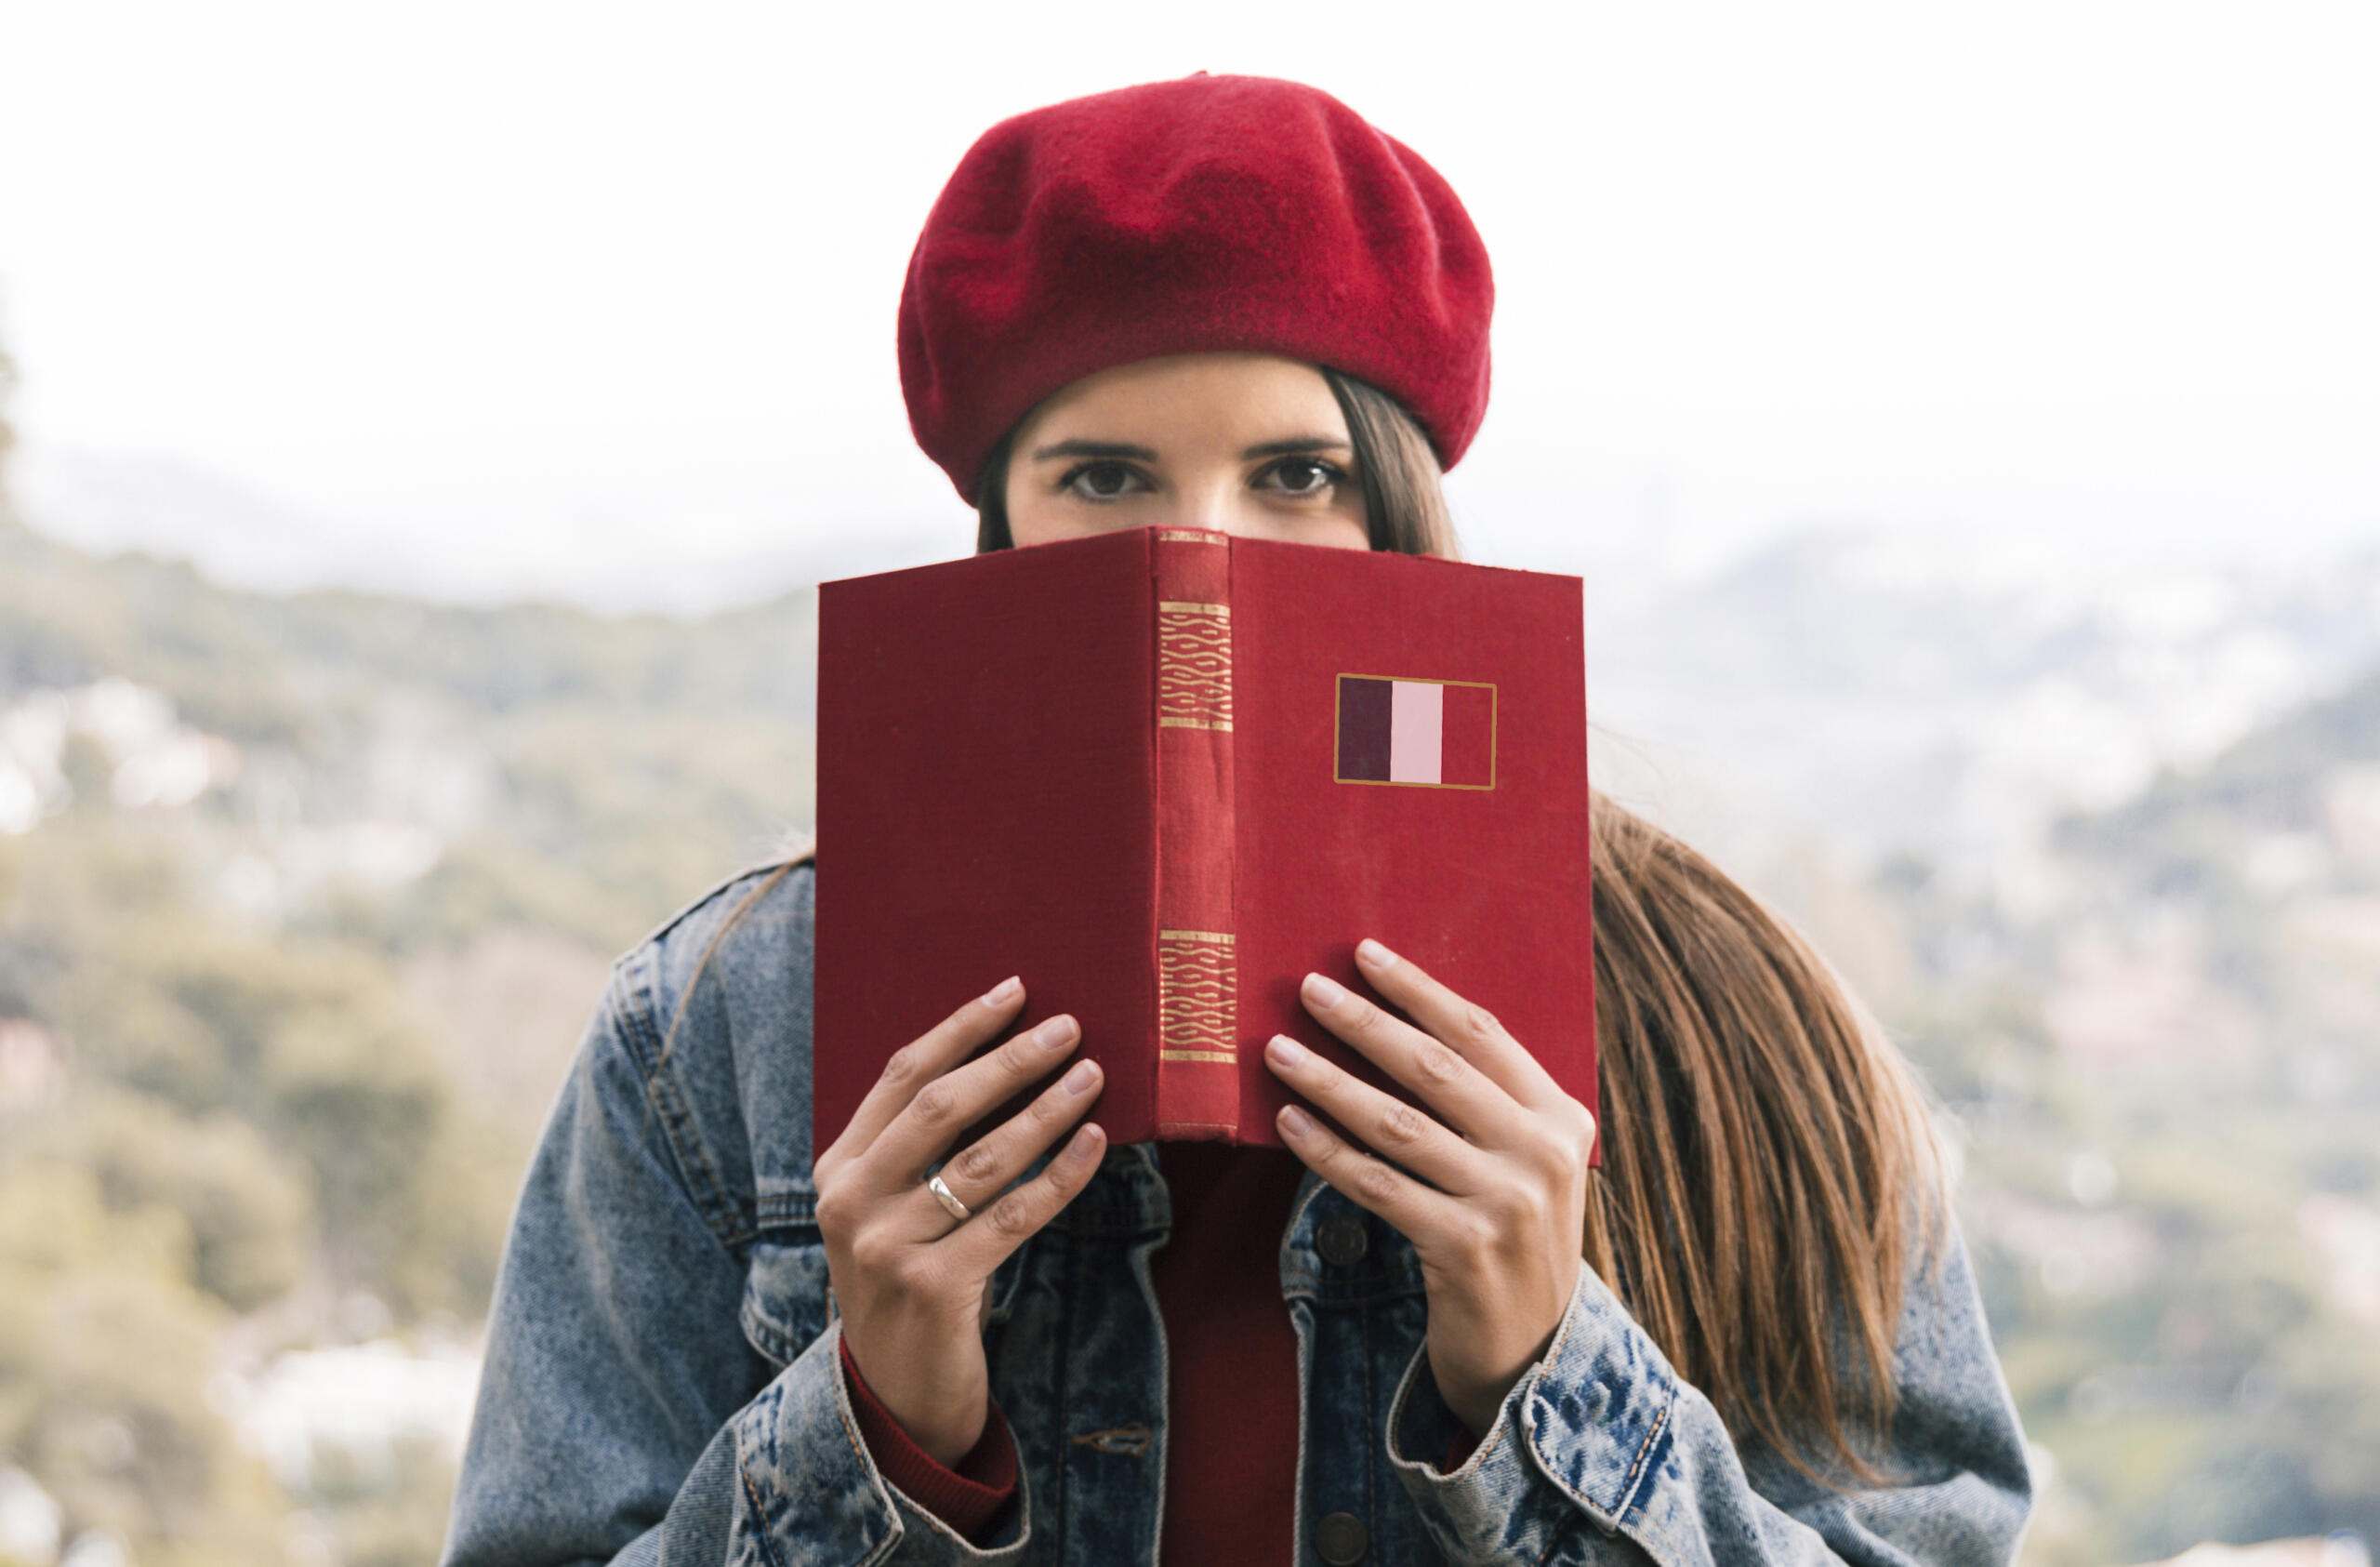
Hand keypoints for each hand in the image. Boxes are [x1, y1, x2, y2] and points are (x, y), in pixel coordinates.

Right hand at [814, 977, 1106, 1465]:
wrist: (896, 1394)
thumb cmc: (910, 1281)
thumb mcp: (891, 1211)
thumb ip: (919, 1148)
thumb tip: (1006, 1060)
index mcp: (838, 1168)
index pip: (901, 1075)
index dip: (961, 1027)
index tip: (1016, 990)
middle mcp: (851, 1201)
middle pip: (941, 1106)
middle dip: (1010, 1059)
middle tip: (1069, 1028)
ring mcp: (888, 1247)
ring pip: (983, 1158)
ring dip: (1046, 1110)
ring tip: (1092, 1077)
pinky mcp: (935, 1287)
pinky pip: (1013, 1215)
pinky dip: (1060, 1174)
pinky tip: (1093, 1143)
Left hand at [1262, 939, 1596, 1435]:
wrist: (1531, 1353)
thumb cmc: (1510, 1241)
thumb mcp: (1525, 1165)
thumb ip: (1487, 1105)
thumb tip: (1391, 1026)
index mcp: (1561, 1116)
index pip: (1482, 1033)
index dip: (1419, 990)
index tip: (1365, 955)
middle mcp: (1541, 1153)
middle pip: (1435, 1068)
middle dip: (1365, 1022)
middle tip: (1308, 989)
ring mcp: (1505, 1202)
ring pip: (1397, 1123)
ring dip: (1330, 1081)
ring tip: (1278, 1051)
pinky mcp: (1462, 1248)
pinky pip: (1377, 1185)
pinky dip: (1326, 1151)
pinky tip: (1289, 1123)